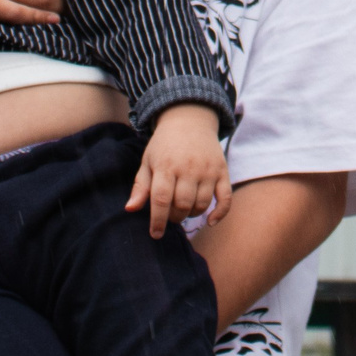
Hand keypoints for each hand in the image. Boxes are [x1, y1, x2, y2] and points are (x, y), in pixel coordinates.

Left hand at [127, 105, 233, 238]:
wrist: (189, 120)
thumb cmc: (164, 145)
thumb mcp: (147, 161)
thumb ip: (140, 186)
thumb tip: (130, 209)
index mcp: (166, 166)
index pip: (161, 200)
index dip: (157, 221)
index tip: (155, 234)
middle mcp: (188, 168)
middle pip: (182, 205)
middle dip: (174, 217)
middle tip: (170, 214)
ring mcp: (207, 170)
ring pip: (201, 204)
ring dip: (191, 214)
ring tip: (183, 209)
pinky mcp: (222, 171)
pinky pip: (225, 198)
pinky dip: (220, 213)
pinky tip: (210, 221)